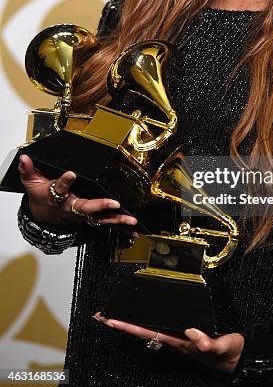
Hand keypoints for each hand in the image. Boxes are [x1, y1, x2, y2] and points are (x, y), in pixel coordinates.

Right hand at [18, 154, 137, 227]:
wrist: (42, 216)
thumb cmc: (41, 196)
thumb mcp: (31, 183)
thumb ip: (28, 170)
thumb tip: (24, 158)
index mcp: (56, 197)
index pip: (59, 189)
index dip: (64, 182)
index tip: (71, 174)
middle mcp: (70, 208)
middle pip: (85, 207)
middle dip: (100, 205)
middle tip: (114, 203)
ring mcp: (81, 215)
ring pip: (100, 218)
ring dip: (116, 219)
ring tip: (131, 219)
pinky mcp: (90, 219)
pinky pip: (106, 223)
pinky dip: (120, 226)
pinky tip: (134, 228)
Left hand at [93, 313, 243, 373]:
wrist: (237, 359)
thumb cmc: (229, 353)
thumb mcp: (223, 346)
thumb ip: (208, 342)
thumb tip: (192, 333)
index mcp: (180, 342)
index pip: (149, 332)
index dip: (129, 326)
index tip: (112, 320)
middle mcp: (175, 342)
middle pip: (142, 332)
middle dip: (122, 324)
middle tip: (103, 316)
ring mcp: (178, 340)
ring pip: (149, 331)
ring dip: (130, 325)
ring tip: (114, 318)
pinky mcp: (184, 337)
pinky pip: (160, 329)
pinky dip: (146, 324)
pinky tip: (140, 322)